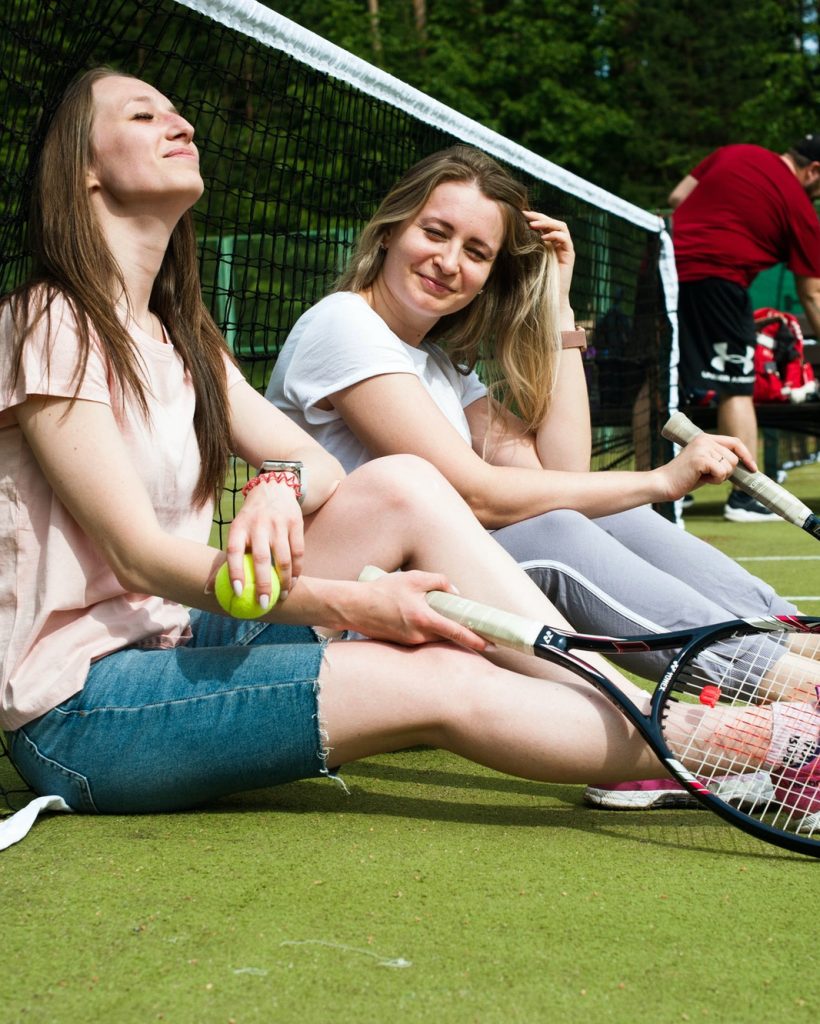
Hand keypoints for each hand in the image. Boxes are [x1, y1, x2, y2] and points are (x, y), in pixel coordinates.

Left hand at [225, 478, 304, 604]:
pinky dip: (297, 571)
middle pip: (261, 559)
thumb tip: (207, 591)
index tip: (237, 593)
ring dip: (285, 581)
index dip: (235, 572)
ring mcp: (279, 524)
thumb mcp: (235, 532)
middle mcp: (258, 525)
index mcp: (238, 527)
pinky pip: (298, 553)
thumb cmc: (250, 520)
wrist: (274, 488)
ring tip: (282, 597)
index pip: (233, 551)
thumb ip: (223, 561)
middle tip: (264, 604)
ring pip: (284, 558)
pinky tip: (294, 583)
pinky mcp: (295, 524)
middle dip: (263, 584)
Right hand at [354, 570, 489, 652]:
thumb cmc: (383, 590)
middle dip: (460, 633)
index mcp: (424, 619)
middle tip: (475, 628)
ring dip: (440, 628)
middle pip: (447, 637)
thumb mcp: (413, 578)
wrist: (353, 606)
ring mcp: (409, 643)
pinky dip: (426, 629)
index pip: (457, 632)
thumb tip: (455, 593)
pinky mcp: (401, 644)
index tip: (492, 645)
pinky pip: (421, 638)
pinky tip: (416, 617)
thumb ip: (438, 581)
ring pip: (434, 637)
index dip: (476, 640)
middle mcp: (418, 636)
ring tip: (434, 614)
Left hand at [523, 211, 575, 325]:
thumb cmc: (535, 283)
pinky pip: (565, 239)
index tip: (519, 214)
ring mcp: (565, 248)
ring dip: (547, 223)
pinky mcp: (569, 255)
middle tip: (525, 215)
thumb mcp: (525, 262)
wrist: (550, 299)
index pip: (543, 224)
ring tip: (533, 225)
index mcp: (548, 243)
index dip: (533, 217)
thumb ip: (522, 250)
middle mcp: (558, 243)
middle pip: (552, 222)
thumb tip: (505, 239)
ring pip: (561, 227)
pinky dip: (555, 235)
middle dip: (539, 216)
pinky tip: (544, 237)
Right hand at [653, 433, 755, 499]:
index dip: (746, 455)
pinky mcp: (701, 458)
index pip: (734, 442)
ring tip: (701, 476)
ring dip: (719, 477)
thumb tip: (743, 465)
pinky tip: (699, 479)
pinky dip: (714, 480)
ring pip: (729, 466)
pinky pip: (721, 472)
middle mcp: (705, 440)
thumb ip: (720, 460)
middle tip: (707, 476)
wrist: (664, 484)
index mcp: (705, 438)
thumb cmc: (684, 478)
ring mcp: (702, 448)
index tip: (753, 468)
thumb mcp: (705, 465)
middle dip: (726, 472)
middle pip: (734, 458)